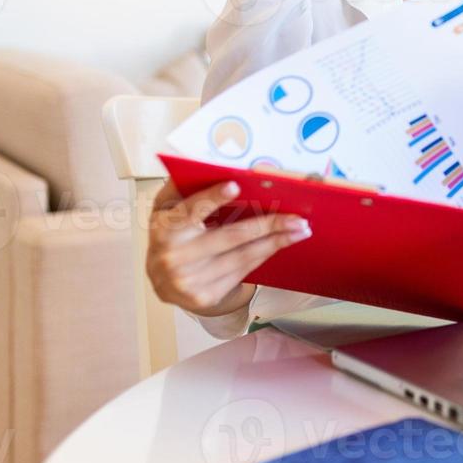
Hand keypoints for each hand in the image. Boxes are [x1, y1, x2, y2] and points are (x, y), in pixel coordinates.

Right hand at [146, 179, 311, 317]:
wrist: (162, 281)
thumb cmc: (172, 234)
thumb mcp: (167, 209)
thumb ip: (182, 188)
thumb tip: (207, 166)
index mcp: (164, 228)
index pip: (190, 210)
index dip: (212, 198)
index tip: (235, 185)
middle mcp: (174, 256)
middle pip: (230, 237)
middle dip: (268, 225)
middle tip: (296, 217)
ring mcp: (189, 280)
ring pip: (243, 256)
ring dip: (276, 242)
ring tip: (300, 230)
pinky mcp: (205, 296)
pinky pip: (243, 271)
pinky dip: (264, 255)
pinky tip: (280, 244)